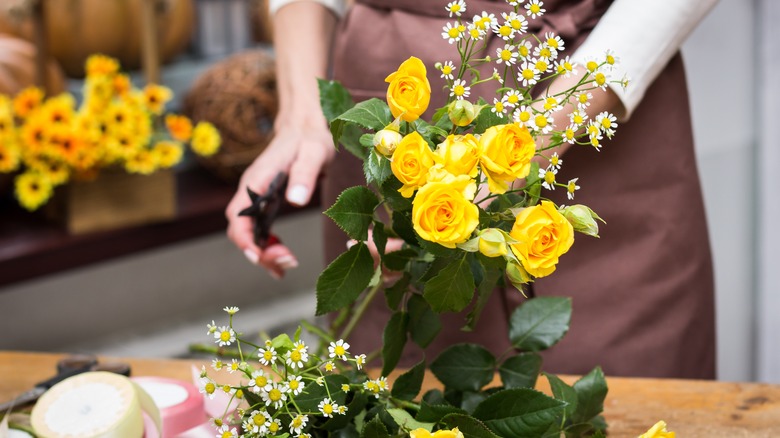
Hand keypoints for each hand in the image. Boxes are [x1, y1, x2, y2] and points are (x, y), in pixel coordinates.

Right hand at [225, 118, 334, 278]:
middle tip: (285, 265)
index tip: (259, 256)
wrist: (304, 125)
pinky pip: (259, 227)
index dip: (244, 238)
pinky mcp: (264, 201)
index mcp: (258, 179)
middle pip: (241, 228)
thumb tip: (295, 200)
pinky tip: (282, 256)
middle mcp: (251, 189)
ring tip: (284, 268)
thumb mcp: (314, 152)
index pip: (238, 214)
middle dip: (258, 251)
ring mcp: (256, 196)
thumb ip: (305, 174)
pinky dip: (268, 245)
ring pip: (249, 231)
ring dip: (263, 252)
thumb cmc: (310, 137)